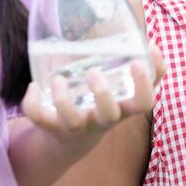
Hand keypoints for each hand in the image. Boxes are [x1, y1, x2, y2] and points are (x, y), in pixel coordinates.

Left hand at [19, 44, 164, 144]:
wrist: (70, 140)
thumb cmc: (103, 106)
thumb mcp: (126, 91)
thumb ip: (145, 70)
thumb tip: (152, 46)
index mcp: (123, 108)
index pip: (144, 104)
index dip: (144, 85)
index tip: (137, 63)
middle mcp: (101, 120)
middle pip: (109, 115)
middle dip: (102, 93)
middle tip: (93, 72)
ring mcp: (76, 125)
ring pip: (72, 121)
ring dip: (64, 99)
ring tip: (58, 79)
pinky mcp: (52, 127)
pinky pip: (40, 119)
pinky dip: (33, 104)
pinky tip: (34, 87)